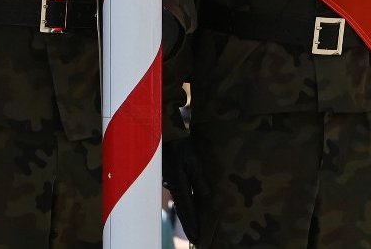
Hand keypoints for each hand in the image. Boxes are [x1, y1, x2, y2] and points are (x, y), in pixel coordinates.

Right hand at [163, 108, 208, 237]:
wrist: (164, 133)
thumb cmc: (180, 145)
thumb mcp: (193, 160)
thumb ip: (199, 178)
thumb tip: (206, 195)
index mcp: (179, 183)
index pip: (186, 207)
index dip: (191, 222)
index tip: (196, 236)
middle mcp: (172, 185)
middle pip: (182, 209)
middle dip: (189, 224)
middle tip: (196, 238)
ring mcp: (169, 182)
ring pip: (179, 202)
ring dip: (186, 215)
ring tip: (193, 228)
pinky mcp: (169, 177)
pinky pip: (178, 194)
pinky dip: (183, 204)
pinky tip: (188, 209)